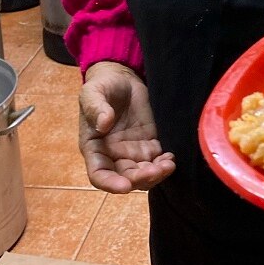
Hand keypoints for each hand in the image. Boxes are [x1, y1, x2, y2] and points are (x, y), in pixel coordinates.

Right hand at [79, 61, 174, 192]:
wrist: (122, 78)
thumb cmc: (102, 86)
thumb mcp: (93, 92)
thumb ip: (96, 107)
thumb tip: (103, 124)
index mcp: (94, 148)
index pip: (99, 174)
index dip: (110, 183)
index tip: (125, 186)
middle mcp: (113, 155)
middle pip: (125, 177)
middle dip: (140, 179)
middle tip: (155, 170)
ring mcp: (132, 151)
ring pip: (143, 174)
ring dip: (155, 174)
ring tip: (168, 165)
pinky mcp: (149, 144)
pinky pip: (157, 161)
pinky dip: (164, 164)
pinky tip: (170, 158)